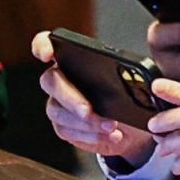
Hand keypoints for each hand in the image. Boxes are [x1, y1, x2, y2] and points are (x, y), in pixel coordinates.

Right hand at [31, 30, 155, 163]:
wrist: (134, 125)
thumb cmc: (129, 95)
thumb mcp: (134, 79)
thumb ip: (130, 68)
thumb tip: (137, 65)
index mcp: (72, 58)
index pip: (45, 44)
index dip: (42, 46)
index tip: (47, 55)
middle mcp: (60, 79)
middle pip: (50, 81)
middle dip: (69, 97)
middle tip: (88, 110)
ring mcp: (58, 104)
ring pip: (57, 111)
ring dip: (85, 122)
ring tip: (111, 126)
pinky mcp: (64, 126)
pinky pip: (68, 132)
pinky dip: (91, 136)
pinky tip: (111, 135)